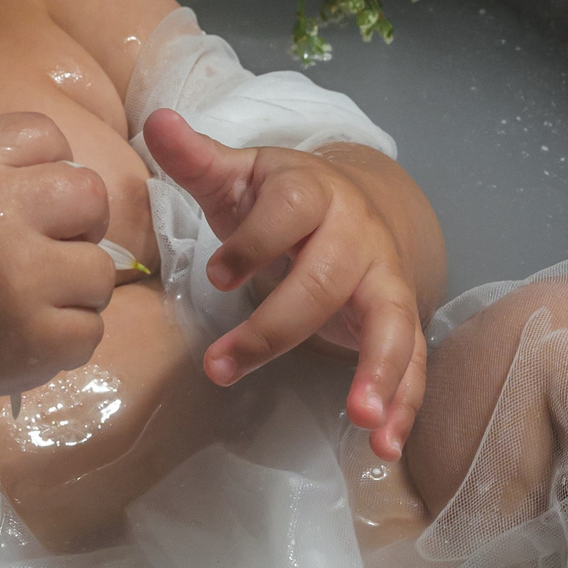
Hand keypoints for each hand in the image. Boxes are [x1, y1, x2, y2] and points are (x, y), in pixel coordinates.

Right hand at [0, 113, 115, 409]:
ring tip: (31, 302)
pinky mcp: (37, 339)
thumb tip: (75, 174)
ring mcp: (18, 280)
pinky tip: (24, 337)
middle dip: (80, 224)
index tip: (28, 204)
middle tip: (47, 252)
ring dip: (75, 289)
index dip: (48, 169)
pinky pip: (92, 328)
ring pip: (100, 268)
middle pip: (91, 194)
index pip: (45, 135)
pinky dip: (66, 339)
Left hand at [144, 109, 427, 458]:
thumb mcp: (239, 177)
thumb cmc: (279, 201)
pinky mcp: (397, 318)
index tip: (216, 273)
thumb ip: (198, 159)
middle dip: (277, 327)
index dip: (255, 241)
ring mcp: (383, 278)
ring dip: (379, 373)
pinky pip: (410, 360)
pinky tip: (384, 445)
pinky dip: (402, 403)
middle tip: (222, 369)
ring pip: (390, 323)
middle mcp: (357, 234)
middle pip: (325, 279)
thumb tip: (157, 122)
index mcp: (313, 192)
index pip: (289, 211)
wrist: (354, 205)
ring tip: (361, 421)